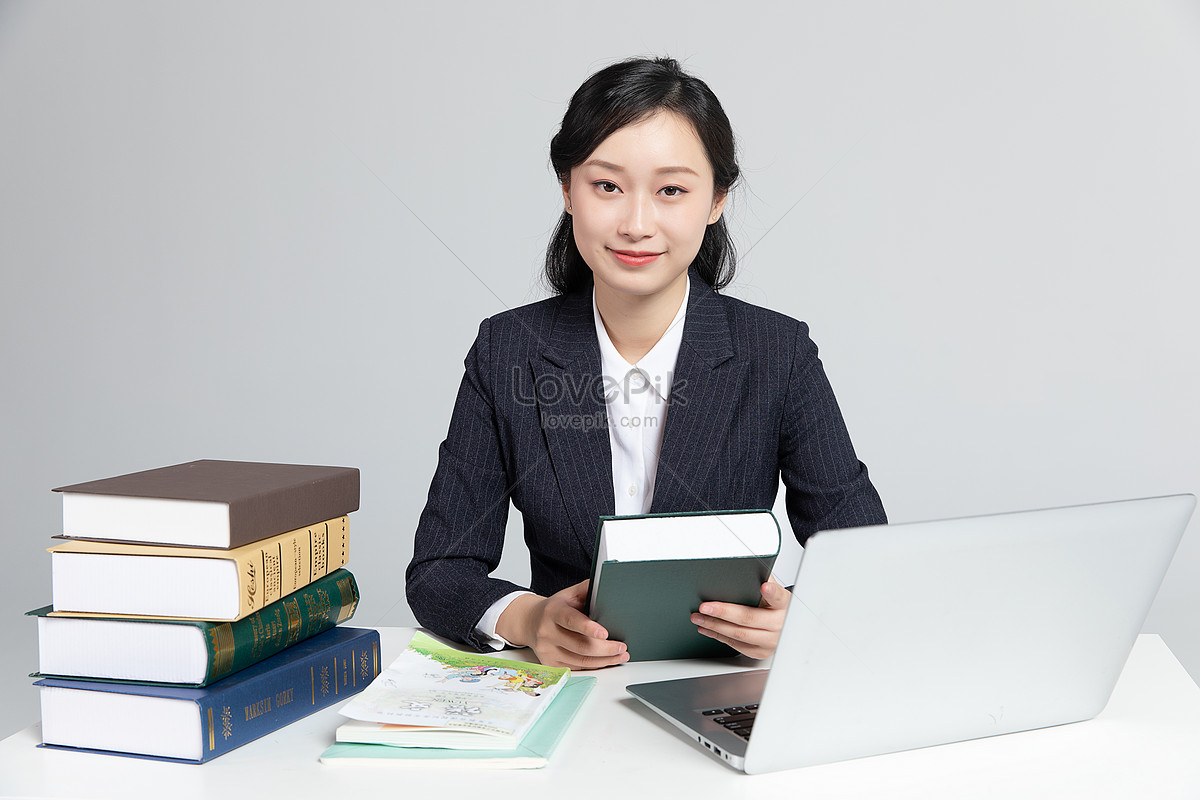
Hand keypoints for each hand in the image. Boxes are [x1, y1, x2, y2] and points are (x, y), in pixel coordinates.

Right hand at [496, 579, 628, 669]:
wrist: (530, 622)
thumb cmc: (554, 608)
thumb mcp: (568, 594)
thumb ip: (586, 589)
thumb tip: (607, 585)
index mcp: (552, 612)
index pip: (571, 620)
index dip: (588, 627)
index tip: (605, 633)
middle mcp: (547, 632)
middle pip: (580, 645)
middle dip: (606, 648)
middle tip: (622, 646)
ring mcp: (547, 650)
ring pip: (581, 661)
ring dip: (604, 660)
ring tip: (621, 655)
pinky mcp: (550, 663)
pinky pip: (577, 668)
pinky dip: (595, 665)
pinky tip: (607, 661)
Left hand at [690, 579, 790, 659]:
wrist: (784, 626)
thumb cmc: (774, 605)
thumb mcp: (772, 591)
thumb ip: (759, 579)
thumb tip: (740, 566)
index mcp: (783, 604)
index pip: (778, 596)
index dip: (771, 592)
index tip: (764, 586)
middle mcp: (779, 624)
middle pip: (749, 618)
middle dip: (723, 612)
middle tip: (704, 607)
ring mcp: (771, 640)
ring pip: (740, 634)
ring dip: (715, 626)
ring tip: (699, 618)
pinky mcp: (761, 652)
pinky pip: (737, 645)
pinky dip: (719, 636)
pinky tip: (707, 628)